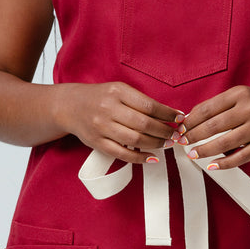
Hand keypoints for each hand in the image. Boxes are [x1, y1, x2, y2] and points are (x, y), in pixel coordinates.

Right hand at [58, 82, 181, 163]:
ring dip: (156, 144)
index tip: (179, 118)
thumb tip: (169, 114)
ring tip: (167, 144)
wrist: (70, 106)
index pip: (149, 105)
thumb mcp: (118, 90)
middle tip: (176, 134)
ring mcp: (101, 127)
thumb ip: (140, 101)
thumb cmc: (100, 97)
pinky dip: (140, 158)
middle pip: (144, 124)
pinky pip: (122, 154)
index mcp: (117, 92)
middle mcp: (109, 109)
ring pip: (135, 140)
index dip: (167, 114)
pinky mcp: (97, 143)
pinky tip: (153, 157)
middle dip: (165, 131)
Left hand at [183, 86, 249, 169]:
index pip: (208, 109)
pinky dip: (224, 163)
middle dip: (193, 136)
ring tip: (193, 154)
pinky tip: (212, 164)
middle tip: (182, 143)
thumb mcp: (240, 96)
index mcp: (240, 94)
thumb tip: (190, 119)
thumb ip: (218, 105)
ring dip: (205, 150)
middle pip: (213, 126)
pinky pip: (240, 157)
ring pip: (224, 143)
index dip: (190, 121)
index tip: (180, 128)